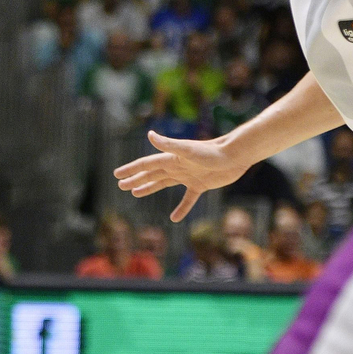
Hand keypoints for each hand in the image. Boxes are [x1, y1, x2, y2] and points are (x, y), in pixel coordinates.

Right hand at [113, 131, 249, 222]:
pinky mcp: (200, 185)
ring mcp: (188, 176)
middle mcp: (176, 166)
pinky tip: (174, 218)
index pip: (146, 164)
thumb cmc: (213, 152)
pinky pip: (187, 199)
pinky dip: (181, 208)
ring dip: (149, 188)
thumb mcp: (188, 150)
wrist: (235, 156)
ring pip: (163, 183)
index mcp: (171, 158)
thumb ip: (168, 144)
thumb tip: (149, 135)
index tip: (117, 174)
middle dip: (135, 179)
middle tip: (121, 185)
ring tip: (135, 193)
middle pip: (151, 174)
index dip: (131, 169)